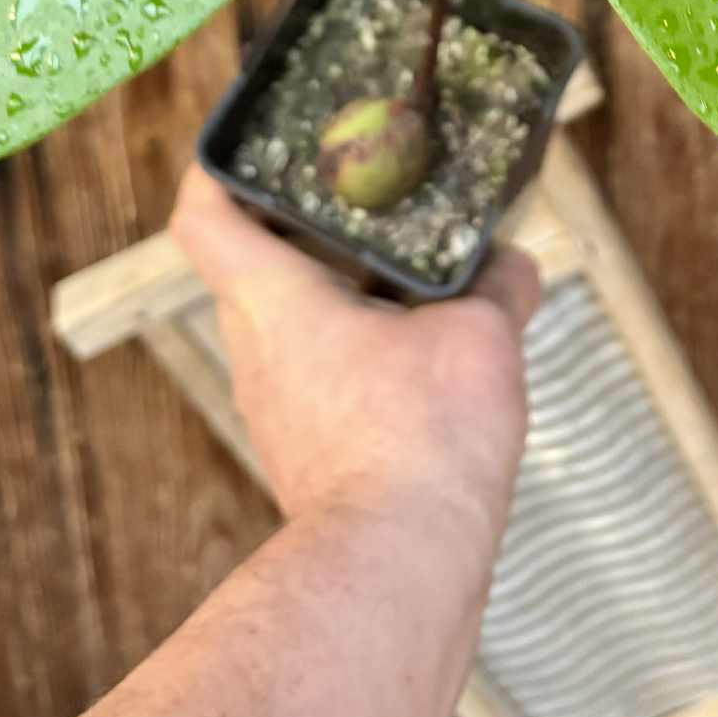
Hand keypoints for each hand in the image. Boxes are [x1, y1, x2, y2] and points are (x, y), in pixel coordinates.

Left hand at [168, 166, 540, 545]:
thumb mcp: (481, 338)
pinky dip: (351, 360)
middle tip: (359, 209)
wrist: (401, 563)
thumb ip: (498, 286)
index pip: (204, 218)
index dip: (216, 174)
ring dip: (331, 303)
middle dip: (299, 235)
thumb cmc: (421, 437)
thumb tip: (514, 263)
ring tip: (403, 288)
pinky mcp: (302, 455)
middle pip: (247, 271)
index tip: (250, 153)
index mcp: (274, 300)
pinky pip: (313, 383)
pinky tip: (415, 366)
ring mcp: (272, 410)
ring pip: (284, 330)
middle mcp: (255, 351)